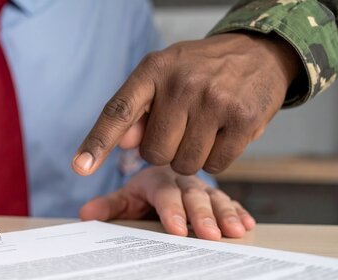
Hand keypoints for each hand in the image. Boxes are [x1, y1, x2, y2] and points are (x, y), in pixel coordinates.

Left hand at [73, 33, 300, 175]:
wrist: (257, 54)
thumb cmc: (200, 71)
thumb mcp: (163, 78)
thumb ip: (138, 111)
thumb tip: (122, 143)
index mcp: (154, 70)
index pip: (119, 111)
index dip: (97, 142)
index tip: (80, 167)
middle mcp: (183, 84)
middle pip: (154, 153)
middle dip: (164, 150)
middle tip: (181, 127)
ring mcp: (215, 101)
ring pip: (184, 165)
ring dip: (190, 158)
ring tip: (203, 129)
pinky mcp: (244, 119)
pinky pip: (216, 166)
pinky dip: (215, 159)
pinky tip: (222, 134)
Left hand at [79, 166, 254, 239]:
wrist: (165, 174)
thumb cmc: (144, 192)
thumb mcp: (126, 197)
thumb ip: (110, 206)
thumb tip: (86, 216)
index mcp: (159, 180)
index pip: (166, 195)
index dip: (172, 211)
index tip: (176, 229)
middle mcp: (183, 182)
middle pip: (194, 197)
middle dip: (203, 216)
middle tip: (211, 236)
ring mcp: (203, 189)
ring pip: (216, 199)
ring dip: (227, 215)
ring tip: (236, 231)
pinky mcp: (218, 196)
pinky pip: (231, 202)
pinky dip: (240, 212)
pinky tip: (248, 224)